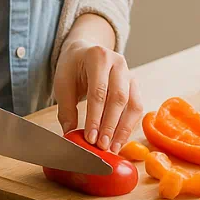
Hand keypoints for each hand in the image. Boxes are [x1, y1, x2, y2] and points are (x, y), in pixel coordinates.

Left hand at [53, 40, 142, 154]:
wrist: (84, 52)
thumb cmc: (73, 67)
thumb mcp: (63, 83)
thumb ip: (66, 108)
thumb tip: (70, 135)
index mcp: (98, 57)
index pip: (98, 91)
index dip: (95, 117)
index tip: (90, 138)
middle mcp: (118, 63)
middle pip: (119, 98)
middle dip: (110, 125)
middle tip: (102, 145)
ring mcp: (129, 73)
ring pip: (133, 104)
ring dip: (124, 129)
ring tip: (113, 148)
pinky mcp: (135, 85)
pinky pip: (136, 108)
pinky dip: (128, 126)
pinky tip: (119, 140)